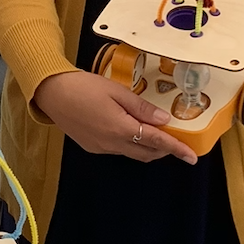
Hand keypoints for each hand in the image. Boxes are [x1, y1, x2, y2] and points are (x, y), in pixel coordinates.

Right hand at [33, 70, 197, 164]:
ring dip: (147, 147)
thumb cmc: (84, 87)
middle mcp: (112, 144)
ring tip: (153, 132)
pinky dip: (131, 144)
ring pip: (133, 153)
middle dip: (163, 149)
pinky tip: (130, 130)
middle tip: (174, 138)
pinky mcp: (92, 147)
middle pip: (147, 153)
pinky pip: (119, 150)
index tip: (191, 157)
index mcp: (121, 129)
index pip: (156, 142)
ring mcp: (101, 148)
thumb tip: (163, 120)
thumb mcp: (117, 91)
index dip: (176, 149)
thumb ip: (141, 108)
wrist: (52, 93)